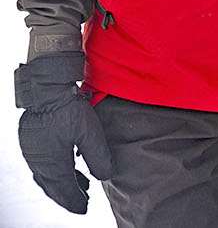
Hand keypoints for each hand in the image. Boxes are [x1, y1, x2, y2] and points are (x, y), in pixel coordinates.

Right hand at [13, 52, 112, 213]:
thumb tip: (105, 176)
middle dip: (67, 196)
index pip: (64, 189)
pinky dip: (54, 171)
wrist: (47, 90)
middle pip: (53, 186)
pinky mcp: (31, 142)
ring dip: (62, 184)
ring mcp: (33, 152)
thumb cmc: (69, 110)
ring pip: (46, 176)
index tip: (83, 209)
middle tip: (81, 203)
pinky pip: (42, 165)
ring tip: (80, 185)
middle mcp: (39, 161)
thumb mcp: (91, 134)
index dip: (74, 200)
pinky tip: (68, 167)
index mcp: (53, 162)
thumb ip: (98, 157)